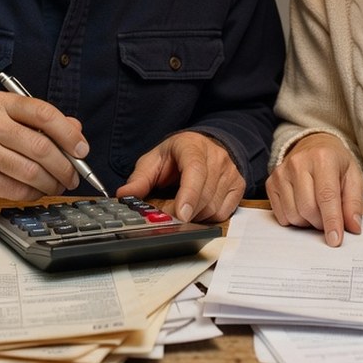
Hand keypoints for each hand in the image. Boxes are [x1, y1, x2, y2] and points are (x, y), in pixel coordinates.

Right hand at [0, 90, 87, 203]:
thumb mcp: (8, 120)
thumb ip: (42, 123)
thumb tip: (76, 131)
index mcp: (1, 104)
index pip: (43, 113)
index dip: (68, 133)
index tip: (81, 149)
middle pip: (41, 147)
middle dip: (64, 165)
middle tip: (73, 175)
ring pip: (31, 172)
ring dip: (51, 183)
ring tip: (57, 185)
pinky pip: (17, 189)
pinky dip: (33, 193)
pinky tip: (36, 191)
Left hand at [114, 132, 243, 222]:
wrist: (206, 145)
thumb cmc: (178, 154)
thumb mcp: (154, 160)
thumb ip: (139, 178)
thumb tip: (123, 195)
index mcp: (192, 146)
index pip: (195, 170)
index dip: (188, 194)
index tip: (180, 214)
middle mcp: (216, 157)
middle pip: (203, 195)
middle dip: (183, 211)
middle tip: (168, 213)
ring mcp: (230, 172)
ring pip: (213, 207)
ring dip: (194, 215)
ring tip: (183, 206)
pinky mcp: (238, 186)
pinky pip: (223, 212)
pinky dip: (208, 217)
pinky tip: (198, 208)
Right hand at [265, 133, 362, 246]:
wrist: (314, 146)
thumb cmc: (336, 164)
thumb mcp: (354, 178)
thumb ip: (354, 203)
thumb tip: (353, 227)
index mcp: (323, 158)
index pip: (326, 196)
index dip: (332, 221)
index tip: (335, 240)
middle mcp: (299, 162)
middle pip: (308, 208)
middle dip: (321, 223)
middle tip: (330, 219)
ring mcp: (281, 172)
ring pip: (293, 214)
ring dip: (308, 222)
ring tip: (317, 210)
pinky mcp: (271, 183)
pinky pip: (281, 215)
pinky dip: (294, 219)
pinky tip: (302, 207)